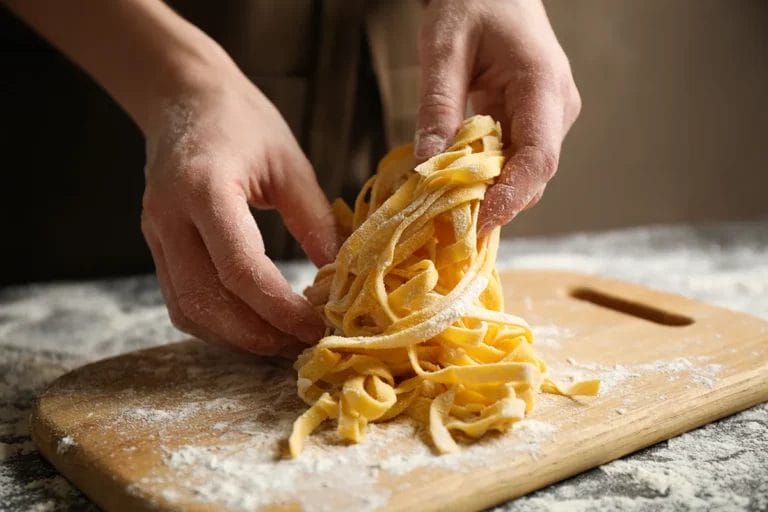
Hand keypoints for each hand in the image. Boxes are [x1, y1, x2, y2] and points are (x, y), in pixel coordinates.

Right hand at [140, 67, 338, 356]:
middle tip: (302, 344)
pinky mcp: (155, 244)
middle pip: (206, 302)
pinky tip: (252, 324)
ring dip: (236, 338)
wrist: (182, 96)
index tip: (317, 326)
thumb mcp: (290, 163)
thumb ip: (315, 222)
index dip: (281, 309)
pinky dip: (216, 324)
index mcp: (205, 188)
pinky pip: (180, 300)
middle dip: (258, 335)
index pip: (240, 269)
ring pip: (187, 310)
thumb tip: (342, 278)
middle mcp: (169, 216)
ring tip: (282, 341)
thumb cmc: (241, 120)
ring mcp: (154, 233)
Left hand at [415, 0, 581, 233]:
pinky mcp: (532, 121)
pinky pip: (512, 160)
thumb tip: (427, 166)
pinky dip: (486, 177)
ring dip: (489, 193)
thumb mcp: (443, 49)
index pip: (539, 156)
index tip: (480, 222)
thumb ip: (437, 106)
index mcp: (543, 85)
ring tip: (448, 210)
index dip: (512, 195)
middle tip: (450, 226)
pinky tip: (457, 186)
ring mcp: (547, 117)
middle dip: (495, 203)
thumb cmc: (472, 2)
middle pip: (533, 174)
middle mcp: (555, 108)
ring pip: (523, 172)